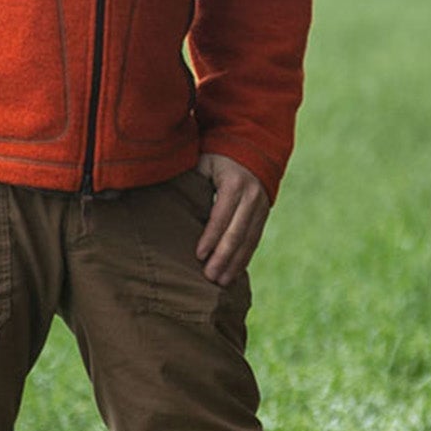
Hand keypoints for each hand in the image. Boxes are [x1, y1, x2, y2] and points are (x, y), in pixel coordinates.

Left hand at [194, 152, 270, 285]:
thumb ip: (190, 182)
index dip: (211, 237)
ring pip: (249, 240)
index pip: (221, 215)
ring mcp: (262, 205)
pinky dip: (245, 257)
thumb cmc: (216, 156)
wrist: (251, 147)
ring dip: (236, 263)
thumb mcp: (203, 163)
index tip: (198, 256)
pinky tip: (234, 273)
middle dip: (224, 257)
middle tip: (210, 277)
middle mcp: (252, 195)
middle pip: (238, 232)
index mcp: (234, 182)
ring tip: (221, 282)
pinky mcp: (265, 214)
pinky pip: (255, 239)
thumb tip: (166, 202)